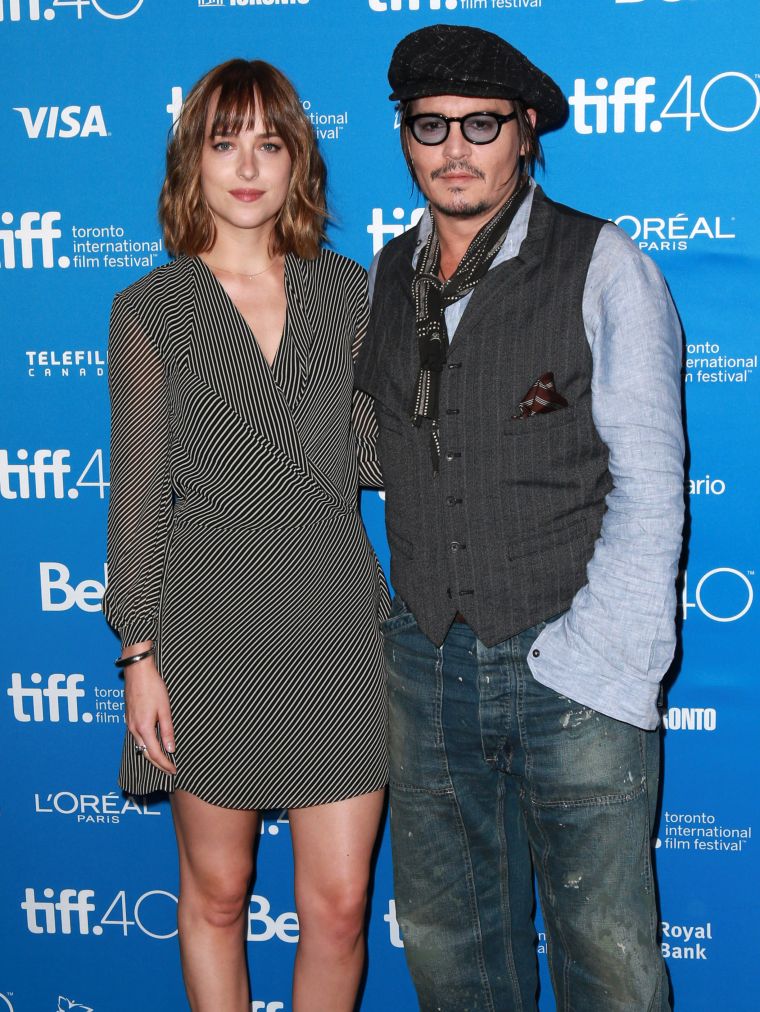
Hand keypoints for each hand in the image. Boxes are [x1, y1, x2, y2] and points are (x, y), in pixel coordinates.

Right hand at [122, 647, 176, 775]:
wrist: (137, 671)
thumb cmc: (152, 687)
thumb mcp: (164, 709)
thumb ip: (167, 730)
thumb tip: (170, 748)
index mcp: (143, 728)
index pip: (155, 754)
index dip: (165, 764)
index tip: (174, 770)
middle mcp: (134, 728)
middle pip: (145, 753)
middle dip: (158, 763)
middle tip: (170, 769)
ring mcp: (129, 723)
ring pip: (140, 746)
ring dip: (151, 755)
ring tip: (164, 760)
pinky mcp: (129, 718)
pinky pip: (137, 737)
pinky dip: (146, 744)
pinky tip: (153, 743)